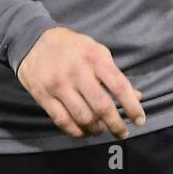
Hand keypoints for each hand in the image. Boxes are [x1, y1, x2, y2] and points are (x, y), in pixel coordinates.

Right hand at [17, 26, 145, 139]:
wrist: (32, 40)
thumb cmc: (71, 47)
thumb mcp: (96, 52)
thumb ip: (114, 74)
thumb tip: (137, 97)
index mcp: (95, 57)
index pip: (119, 86)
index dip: (132, 106)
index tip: (140, 120)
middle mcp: (77, 71)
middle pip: (101, 106)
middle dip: (116, 124)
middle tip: (122, 133)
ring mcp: (58, 85)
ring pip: (82, 117)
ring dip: (96, 129)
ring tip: (101, 130)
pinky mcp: (43, 96)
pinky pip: (62, 121)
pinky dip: (76, 132)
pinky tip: (84, 132)